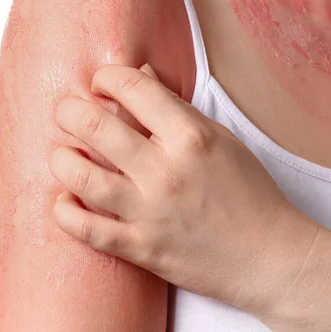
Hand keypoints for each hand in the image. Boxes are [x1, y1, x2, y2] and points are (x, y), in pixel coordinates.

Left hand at [50, 63, 317, 310]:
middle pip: (95, 127)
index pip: (133, 88)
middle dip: (69, 110)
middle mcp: (165, 171)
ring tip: (62, 153)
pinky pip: (89, 231)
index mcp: (190, 136)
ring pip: (82, 177)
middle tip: (66, 111)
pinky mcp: (143, 249)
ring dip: (61, 159)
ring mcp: (151, 212)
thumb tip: (140, 75)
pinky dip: (66, 213)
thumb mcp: (221, 138)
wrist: (269, 256)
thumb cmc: (250, 192)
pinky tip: (63, 199)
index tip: (100, 82)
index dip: (106, 76)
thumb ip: (176, 106)